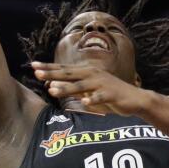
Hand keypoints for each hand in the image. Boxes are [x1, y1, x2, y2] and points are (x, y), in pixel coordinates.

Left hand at [32, 62, 150, 115]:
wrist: (135, 99)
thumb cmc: (109, 95)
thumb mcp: (88, 90)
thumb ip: (72, 87)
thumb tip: (51, 85)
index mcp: (87, 72)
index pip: (64, 69)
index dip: (49, 67)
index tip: (33, 66)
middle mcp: (93, 75)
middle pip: (69, 74)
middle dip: (53, 73)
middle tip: (37, 73)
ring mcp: (102, 84)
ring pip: (81, 86)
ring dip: (67, 87)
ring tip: (52, 90)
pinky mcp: (111, 94)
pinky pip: (100, 97)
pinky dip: (93, 99)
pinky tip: (85, 102)